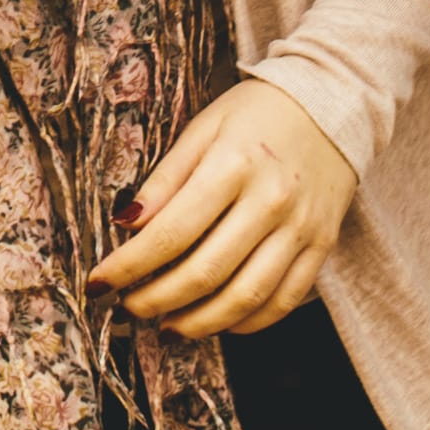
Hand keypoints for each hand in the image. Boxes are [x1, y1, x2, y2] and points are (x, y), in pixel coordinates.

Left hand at [85, 79, 353, 337]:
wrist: (331, 104)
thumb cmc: (256, 114)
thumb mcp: (203, 128)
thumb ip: (165, 178)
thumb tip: (127, 225)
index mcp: (233, 165)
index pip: (171, 232)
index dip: (129, 266)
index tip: (99, 284)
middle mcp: (271, 201)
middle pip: (206, 272)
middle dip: (157, 300)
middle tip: (128, 308)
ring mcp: (301, 228)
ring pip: (246, 296)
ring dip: (199, 322)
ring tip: (167, 326)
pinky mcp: (323, 245)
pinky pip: (284, 300)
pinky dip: (248, 322)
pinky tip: (218, 322)